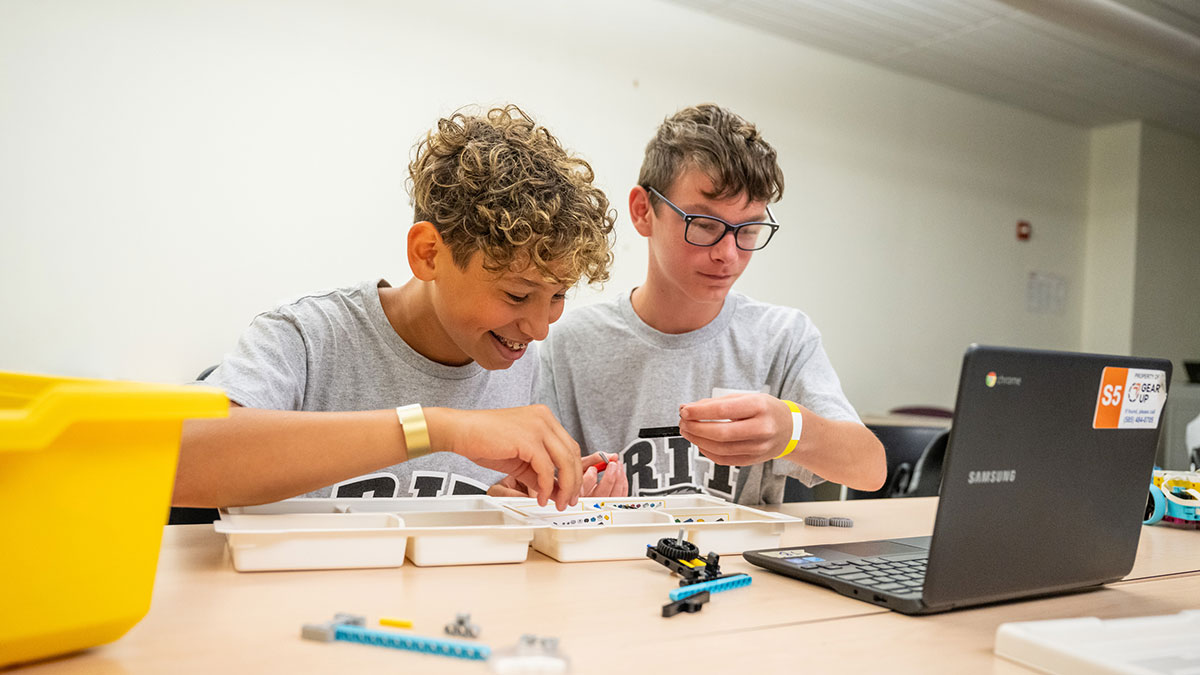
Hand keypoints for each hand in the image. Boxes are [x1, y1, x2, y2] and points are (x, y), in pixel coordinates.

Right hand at [425, 405, 580, 509]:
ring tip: (559, 503)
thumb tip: (552, 491)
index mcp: (544, 418)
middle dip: (574, 481)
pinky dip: (546, 487)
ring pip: (565, 461)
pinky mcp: (529, 439)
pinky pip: (546, 468)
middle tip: (569, 500)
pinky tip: (541, 498)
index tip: (571, 489)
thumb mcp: (518, 458)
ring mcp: (538, 426)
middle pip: (572, 454)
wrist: (460, 431)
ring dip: (565, 487)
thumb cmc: (483, 441)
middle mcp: (544, 418)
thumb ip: (537, 472)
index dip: (574, 471)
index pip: (569, 447)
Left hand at [678, 393, 795, 465]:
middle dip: (696, 428)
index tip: (684, 410)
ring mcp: (759, 447)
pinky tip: (700, 442)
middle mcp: (762, 428)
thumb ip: (718, 402)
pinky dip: (707, 452)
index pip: (724, 410)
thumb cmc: (766, 410)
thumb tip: (690, 408)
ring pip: (720, 449)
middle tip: (683, 422)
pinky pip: (724, 460)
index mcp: (760, 407)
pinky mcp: (753, 460)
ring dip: (698, 440)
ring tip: (688, 431)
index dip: (700, 412)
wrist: (790, 429)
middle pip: (721, 433)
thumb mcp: (746, 398)